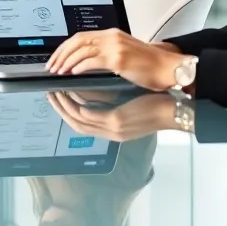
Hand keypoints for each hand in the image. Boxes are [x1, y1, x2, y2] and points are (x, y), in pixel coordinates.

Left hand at [46, 28, 190, 91]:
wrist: (170, 69)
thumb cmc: (151, 66)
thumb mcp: (124, 54)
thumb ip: (106, 53)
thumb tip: (84, 62)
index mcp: (112, 34)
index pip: (80, 36)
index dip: (65, 47)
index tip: (55, 58)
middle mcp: (112, 37)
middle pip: (77, 41)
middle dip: (60, 54)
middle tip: (51, 66)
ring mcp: (115, 46)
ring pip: (81, 50)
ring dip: (66, 61)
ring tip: (58, 71)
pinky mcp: (118, 58)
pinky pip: (91, 60)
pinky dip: (79, 66)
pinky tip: (73, 73)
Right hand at [48, 90, 182, 140]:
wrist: (176, 109)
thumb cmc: (157, 105)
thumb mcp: (129, 106)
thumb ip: (110, 103)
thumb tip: (92, 91)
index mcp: (115, 132)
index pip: (84, 127)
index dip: (68, 114)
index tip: (58, 101)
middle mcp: (111, 134)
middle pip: (76, 126)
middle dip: (61, 111)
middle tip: (50, 96)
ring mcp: (113, 129)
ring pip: (78, 120)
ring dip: (64, 107)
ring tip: (55, 93)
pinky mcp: (116, 121)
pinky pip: (88, 114)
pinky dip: (75, 104)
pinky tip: (70, 93)